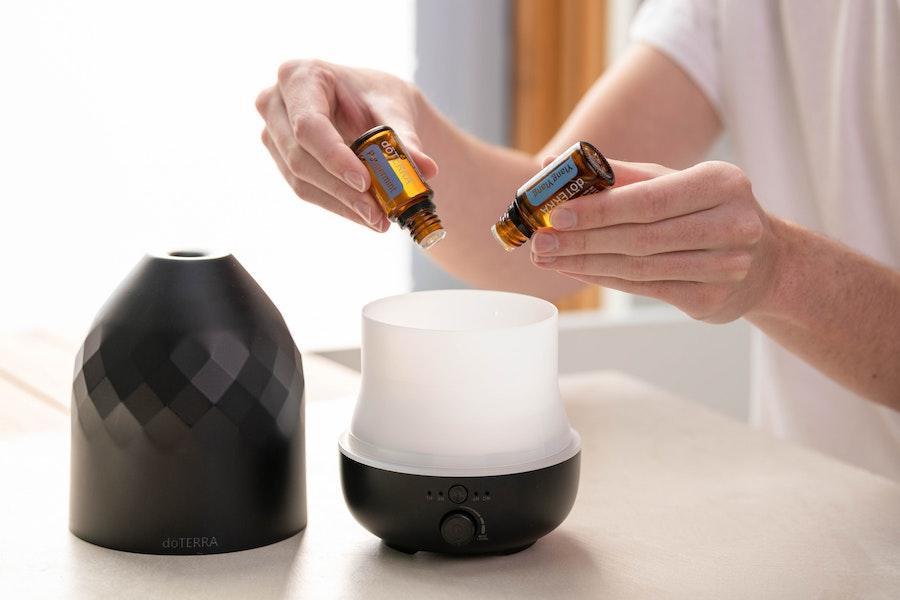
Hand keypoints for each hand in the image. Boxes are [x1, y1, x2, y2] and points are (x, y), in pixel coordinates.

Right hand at [255, 59, 437, 230]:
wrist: (367, 103)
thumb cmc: (376, 96)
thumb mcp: (394, 108)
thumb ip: (405, 137)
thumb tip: (426, 168)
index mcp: (300, 77)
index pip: (309, 125)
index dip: (334, 157)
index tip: (365, 182)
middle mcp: (276, 103)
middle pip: (301, 157)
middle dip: (342, 190)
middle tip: (378, 213)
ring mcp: (273, 134)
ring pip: (300, 180)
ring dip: (342, 204)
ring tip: (378, 219)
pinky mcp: (281, 160)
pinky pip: (306, 190)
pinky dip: (338, 205)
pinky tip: (365, 215)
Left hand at [530, 159, 779, 322]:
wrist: (765, 261)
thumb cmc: (705, 209)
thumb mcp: (673, 180)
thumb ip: (617, 174)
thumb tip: (552, 166)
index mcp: (722, 182)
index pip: (648, 200)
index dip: (598, 210)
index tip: (555, 214)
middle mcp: (732, 224)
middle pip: (640, 238)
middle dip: (582, 241)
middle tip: (540, 241)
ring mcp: (726, 268)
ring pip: (639, 268)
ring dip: (585, 264)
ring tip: (548, 257)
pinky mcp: (711, 300)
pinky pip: (645, 289)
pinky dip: (604, 278)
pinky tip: (575, 270)